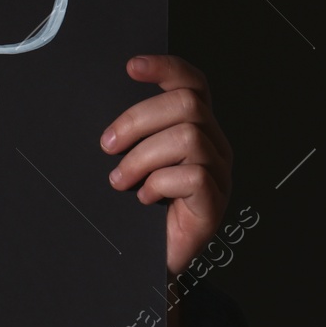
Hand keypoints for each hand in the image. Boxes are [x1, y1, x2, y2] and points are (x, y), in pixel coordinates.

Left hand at [99, 55, 231, 275]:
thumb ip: (132, 134)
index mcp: (196, 127)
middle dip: (137, 119)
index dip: (165, 67)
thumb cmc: (138, 208)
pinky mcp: (215, 203)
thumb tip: (106, 118)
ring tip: (120, 179)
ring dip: (142, 157)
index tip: (130, 66)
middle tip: (107, 145)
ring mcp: (219, 174)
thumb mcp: (132, 160)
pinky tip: (144, 198)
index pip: (192, 83)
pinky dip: (159, 184)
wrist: (146, 260)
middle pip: (186, 104)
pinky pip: (192, 176)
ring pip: (187, 138)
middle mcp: (214, 145)